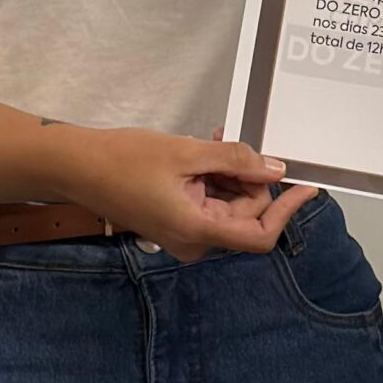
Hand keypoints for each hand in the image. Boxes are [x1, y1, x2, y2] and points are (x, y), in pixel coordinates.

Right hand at [58, 127, 315, 262]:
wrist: (77, 166)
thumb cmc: (126, 159)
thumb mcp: (188, 153)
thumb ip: (236, 161)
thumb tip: (275, 169)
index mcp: (197, 230)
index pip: (259, 235)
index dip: (287, 211)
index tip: (306, 186)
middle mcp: (194, 241)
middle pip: (245, 214)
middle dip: (248, 178)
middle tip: (231, 141)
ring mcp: (184, 234)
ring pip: (229, 205)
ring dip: (230, 174)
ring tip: (211, 141)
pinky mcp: (175, 223)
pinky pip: (209, 203)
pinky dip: (214, 178)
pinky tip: (203, 152)